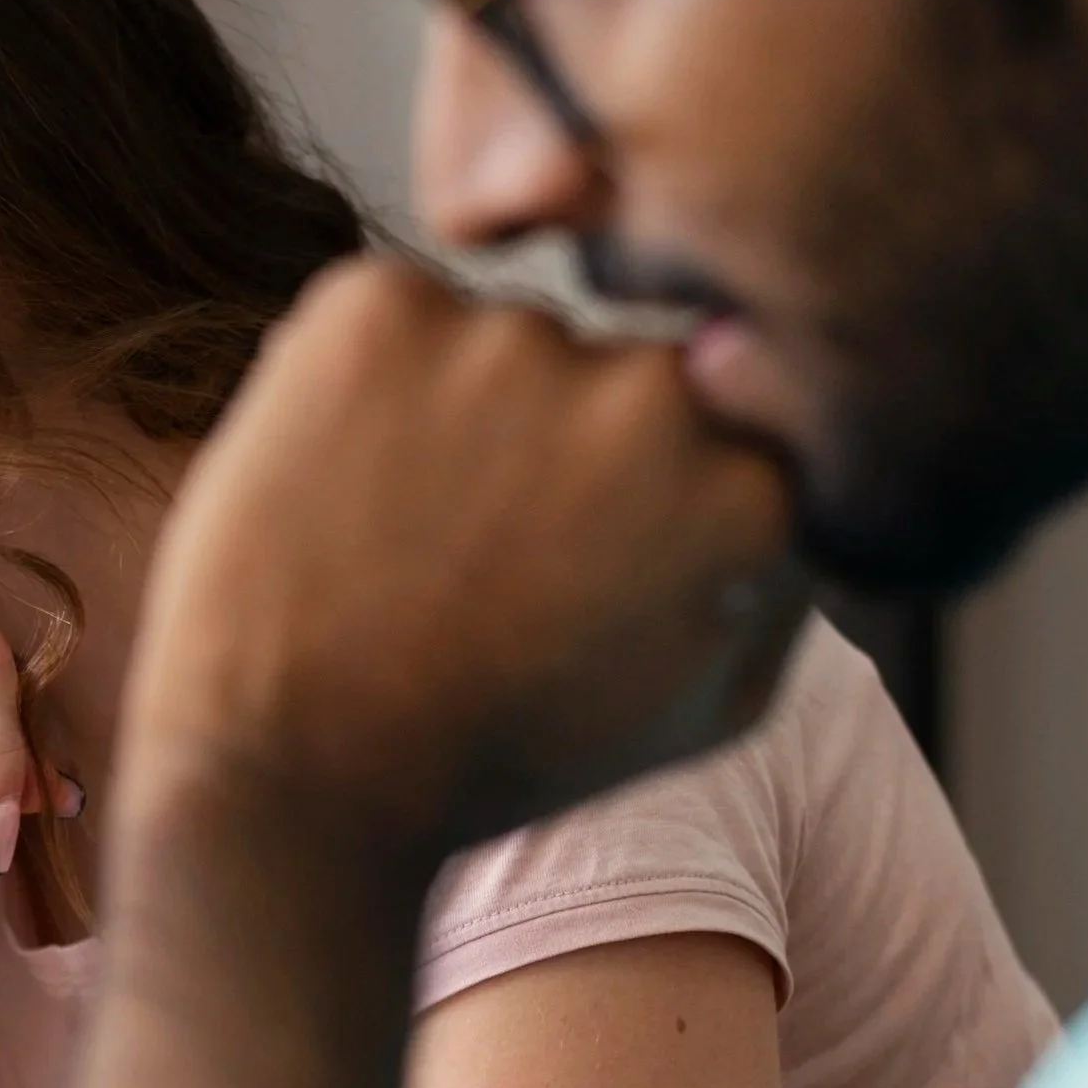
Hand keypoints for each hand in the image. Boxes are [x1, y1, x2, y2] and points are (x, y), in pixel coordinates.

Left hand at [128, 257, 803, 857]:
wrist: (289, 779)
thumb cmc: (492, 761)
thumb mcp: (699, 708)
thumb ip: (781, 577)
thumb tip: (798, 469)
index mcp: (746, 483)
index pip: (717, 424)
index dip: (628, 497)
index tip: (563, 567)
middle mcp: (651, 390)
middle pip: (612, 369)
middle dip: (553, 439)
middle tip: (466, 558)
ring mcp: (510, 337)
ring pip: (497, 341)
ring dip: (452, 411)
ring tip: (393, 544)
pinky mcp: (377, 308)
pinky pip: (387, 316)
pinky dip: (356, 382)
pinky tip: (331, 494)